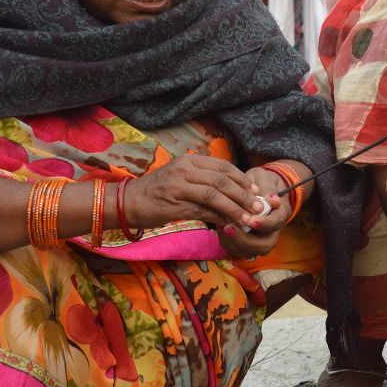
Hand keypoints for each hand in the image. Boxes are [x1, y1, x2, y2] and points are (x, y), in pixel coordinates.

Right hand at [126, 154, 265, 232]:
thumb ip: (203, 181)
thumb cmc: (157, 192)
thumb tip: (232, 191)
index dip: (242, 179)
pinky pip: (203, 211)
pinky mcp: (175, 205)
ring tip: (249, 218)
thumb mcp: (181, 178)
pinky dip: (219, 218)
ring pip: (215, 195)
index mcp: (188, 161)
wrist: (128, 202)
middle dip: (244, 194)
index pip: (223, 166)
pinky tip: (230, 225)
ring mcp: (179, 187)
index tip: (256, 190)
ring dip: (235, 208)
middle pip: (222, 180)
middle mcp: (184, 170)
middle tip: (258, 206)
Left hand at [217, 164, 292, 258]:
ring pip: (250, 252)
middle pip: (264, 246)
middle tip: (229, 228)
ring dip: (233, 242)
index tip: (250, 220)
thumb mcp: (263, 177)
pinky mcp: (246, 243)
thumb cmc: (260, 181)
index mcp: (281, 213)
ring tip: (222, 226)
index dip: (263, 224)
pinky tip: (220, 227)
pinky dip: (227, 242)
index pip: (275, 223)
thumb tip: (271, 199)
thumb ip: (266, 187)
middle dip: (246, 240)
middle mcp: (273, 230)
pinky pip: (237, 250)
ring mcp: (260, 239)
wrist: (258, 187)